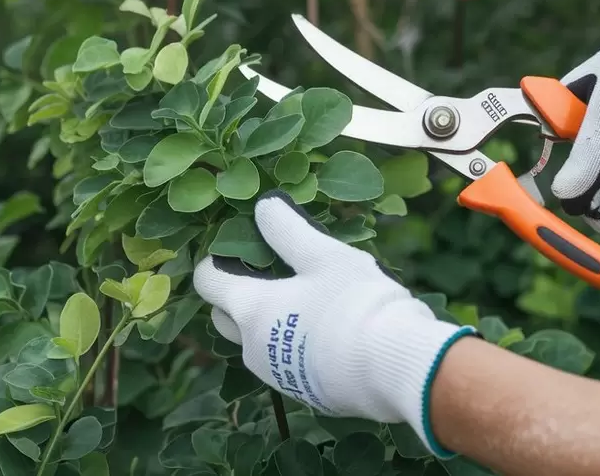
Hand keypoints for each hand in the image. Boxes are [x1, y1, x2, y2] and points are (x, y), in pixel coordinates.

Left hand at [192, 192, 475, 456]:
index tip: (238, 249)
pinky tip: (331, 334)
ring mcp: (278, 376)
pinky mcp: (305, 394)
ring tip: (310, 304)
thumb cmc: (353, 302)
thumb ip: (287, 230)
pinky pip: (288, 365)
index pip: (208, 282)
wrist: (391, 365)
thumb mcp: (323, 254)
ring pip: (259, 344)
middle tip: (274, 275)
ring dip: (271, 323)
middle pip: (227, 318)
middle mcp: (253, 348)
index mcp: (251, 310)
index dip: (216, 262)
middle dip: (238, 296)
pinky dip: (297, 347)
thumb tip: (263, 207)